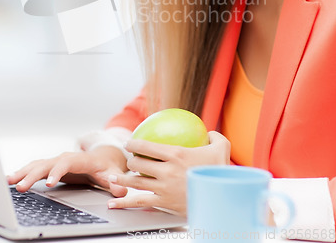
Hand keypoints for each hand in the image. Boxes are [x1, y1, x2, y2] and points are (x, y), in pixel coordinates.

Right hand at [6, 146, 127, 197]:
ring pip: (38, 165)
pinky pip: (35, 168)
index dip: (57, 172)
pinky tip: (10, 180)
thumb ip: (117, 181)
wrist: (102, 157)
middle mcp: (66, 158)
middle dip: (33, 175)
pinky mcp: (51, 166)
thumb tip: (120, 187)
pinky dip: (23, 173)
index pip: (67, 163)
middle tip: (21, 187)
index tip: (49, 183)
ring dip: (23, 172)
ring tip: (8, 182)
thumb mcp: (113, 173)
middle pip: (47, 164)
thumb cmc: (107, 167)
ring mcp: (56, 161)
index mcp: (80, 159)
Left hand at [106, 131, 229, 214]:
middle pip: (138, 163)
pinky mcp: (163, 203)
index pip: (147, 146)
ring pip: (135, 181)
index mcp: (176, 154)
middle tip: (129, 159)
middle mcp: (166, 170)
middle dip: (130, 160)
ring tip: (113, 178)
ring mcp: (163, 187)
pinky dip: (124, 203)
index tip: (128, 142)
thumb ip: (214, 137)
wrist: (222, 200)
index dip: (134, 143)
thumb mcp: (221, 148)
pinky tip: (113, 204)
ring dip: (122, 179)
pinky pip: (140, 202)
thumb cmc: (221, 174)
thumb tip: (209, 131)